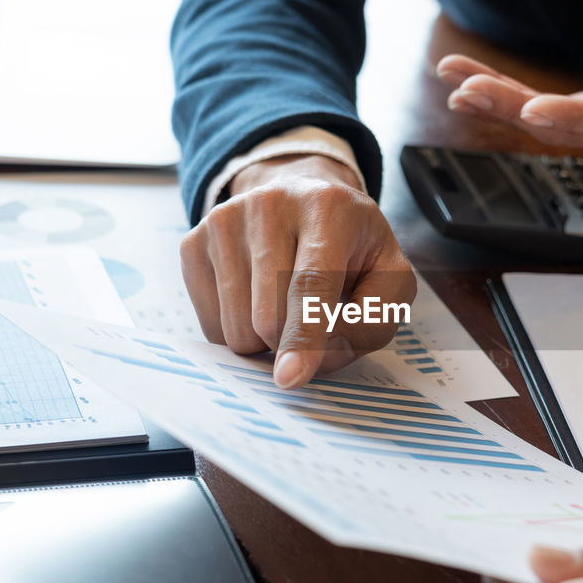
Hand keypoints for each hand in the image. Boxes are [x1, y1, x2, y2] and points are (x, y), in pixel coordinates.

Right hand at [180, 154, 414, 387]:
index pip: (311, 283)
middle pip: (269, 316)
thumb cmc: (352, 250)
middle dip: (292, 344)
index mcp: (328, 208)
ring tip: (286, 305)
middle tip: (315, 321)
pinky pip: (210, 325)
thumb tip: (319, 358)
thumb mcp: (389, 278)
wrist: (302, 204)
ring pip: (235, 327)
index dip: (303, 335)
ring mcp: (224, 221)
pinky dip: (237, 330)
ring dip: (265, 341)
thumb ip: (373, 321)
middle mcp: (269, 205)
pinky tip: (256, 299)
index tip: (291, 377)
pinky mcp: (193, 243)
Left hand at [437, 0, 582, 152]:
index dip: (577, 118)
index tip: (536, 110)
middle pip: (566, 128)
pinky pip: (536, 107)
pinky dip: (500, 92)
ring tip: (455, 82)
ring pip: (543, 123)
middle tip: (470, 92)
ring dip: (497, 102)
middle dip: (515, 110)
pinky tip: (463, 78)